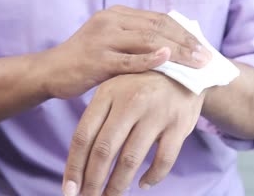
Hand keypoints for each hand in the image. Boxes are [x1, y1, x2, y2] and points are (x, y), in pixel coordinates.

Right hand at [42, 5, 210, 98]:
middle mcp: (112, 20)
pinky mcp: (96, 58)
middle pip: (158, 27)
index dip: (185, 32)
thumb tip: (175, 48)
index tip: (204, 46)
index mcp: (118, 14)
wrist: (51, 71)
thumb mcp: (113, 42)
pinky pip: (128, 60)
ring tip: (197, 62)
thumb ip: (138, 41)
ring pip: (147, 41)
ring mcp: (103, 38)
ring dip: (176, 52)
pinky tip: (168, 59)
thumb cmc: (88, 60)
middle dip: (186, 42)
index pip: (160, 19)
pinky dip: (150, 59)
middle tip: (207, 57)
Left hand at [62, 72, 204, 195]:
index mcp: (109, 93)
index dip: (74, 167)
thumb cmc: (141, 85)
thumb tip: (79, 162)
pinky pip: (163, 160)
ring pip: (130, 160)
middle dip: (92, 182)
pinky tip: (144, 184)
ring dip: (118, 185)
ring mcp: (156, 114)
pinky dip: (153, 177)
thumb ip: (98, 118)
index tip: (69, 190)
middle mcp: (131, 102)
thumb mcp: (115, 89)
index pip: (83, 136)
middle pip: (103, 151)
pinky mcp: (179, 125)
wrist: (184, 69)